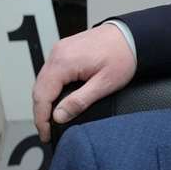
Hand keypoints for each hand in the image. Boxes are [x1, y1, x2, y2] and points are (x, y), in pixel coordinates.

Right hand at [31, 23, 135, 139]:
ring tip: (51, 119)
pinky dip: (51, 88)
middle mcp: (57, 54)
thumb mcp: (104, 84)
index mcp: (64, 62)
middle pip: (39, 89)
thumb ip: (79, 101)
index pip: (42, 95)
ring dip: (45, 100)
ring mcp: (59, 50)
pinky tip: (58, 99)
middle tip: (47, 130)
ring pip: (43, 81)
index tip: (45, 133)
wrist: (131, 35)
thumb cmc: (123, 56)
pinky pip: (51, 73)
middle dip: (41, 112)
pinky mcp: (64, 50)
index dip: (41, 118)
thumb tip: (59, 116)